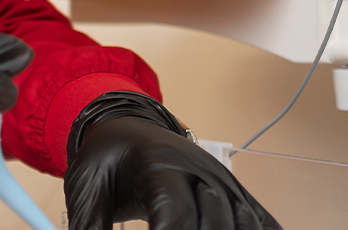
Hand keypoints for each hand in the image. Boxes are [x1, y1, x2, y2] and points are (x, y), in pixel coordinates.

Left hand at [63, 92, 280, 229]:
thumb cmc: (107, 156)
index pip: (174, 210)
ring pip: (242, 221)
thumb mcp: (86, 185)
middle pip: (214, 221)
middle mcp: (199, 168)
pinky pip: (261, 218)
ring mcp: (222, 180)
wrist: (128, 127)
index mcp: (159, 162)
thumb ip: (89, 222)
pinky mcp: (235, 193)